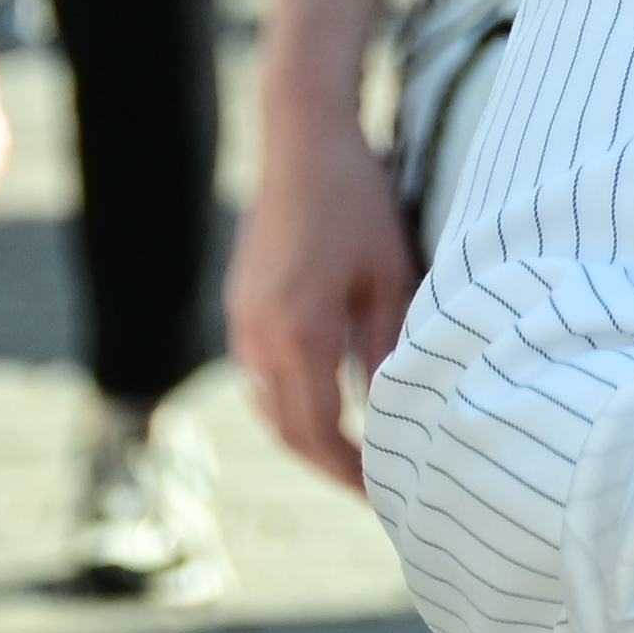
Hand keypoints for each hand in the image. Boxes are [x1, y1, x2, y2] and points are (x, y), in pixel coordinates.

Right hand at [226, 93, 421, 492]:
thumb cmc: (358, 200)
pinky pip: (261, 375)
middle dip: (331, 464)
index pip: (317, 434)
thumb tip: (394, 412)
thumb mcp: (390, 274)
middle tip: (374, 485)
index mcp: (296, 334)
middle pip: (288, 431)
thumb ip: (389, 348)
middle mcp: (256, 338)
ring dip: (310, 433)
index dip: (350, 473)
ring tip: (357, 450)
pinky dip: (293, 399)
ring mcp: (240, 322)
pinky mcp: (238, 306)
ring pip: (271, 406)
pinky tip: (327, 397)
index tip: (384, 494)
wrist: (302, 138)